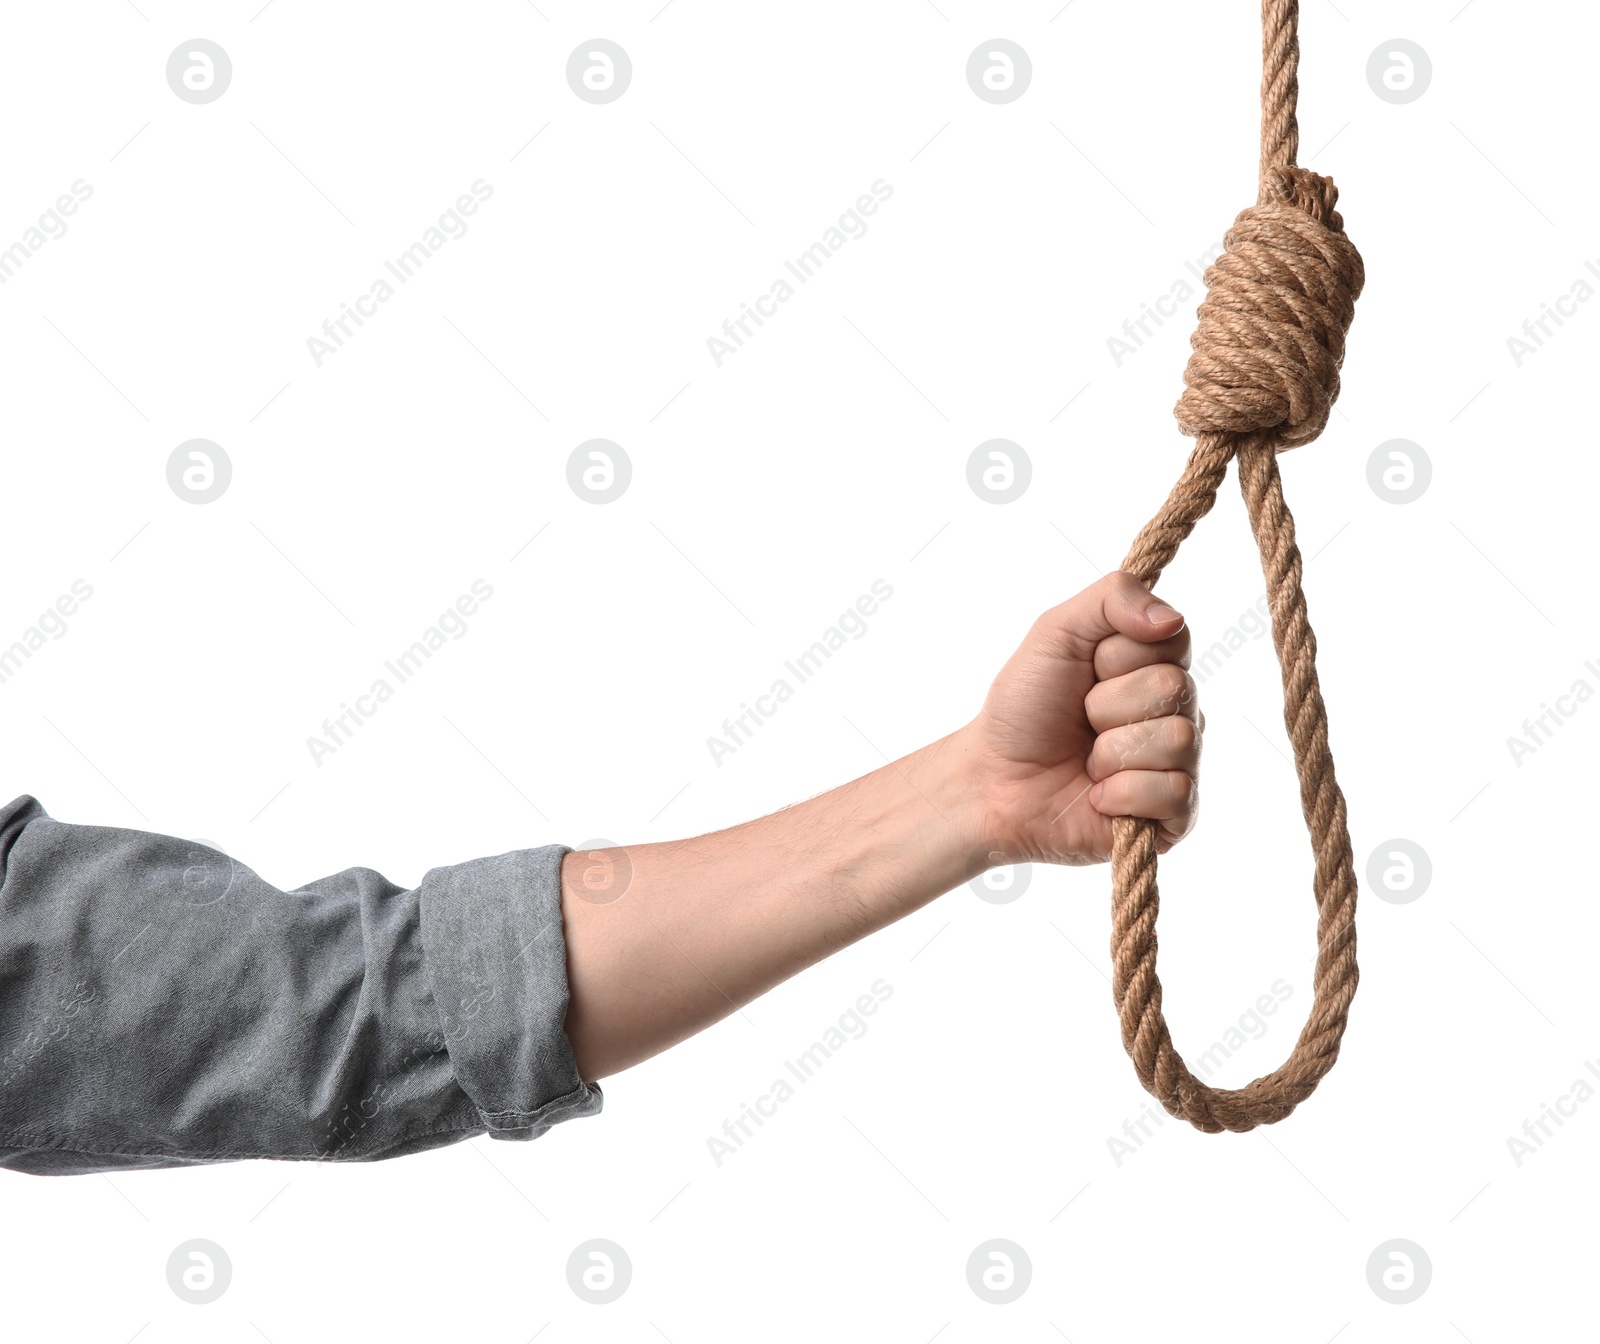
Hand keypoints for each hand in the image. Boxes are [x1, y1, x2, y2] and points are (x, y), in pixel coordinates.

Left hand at [961, 570, 1202, 866]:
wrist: (994, 780)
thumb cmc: (1024, 708)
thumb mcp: (1055, 633)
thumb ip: (1112, 598)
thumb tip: (1172, 619)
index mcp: (1155, 665)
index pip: (1174, 639)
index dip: (1118, 655)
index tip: (1087, 670)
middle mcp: (1176, 711)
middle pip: (1175, 688)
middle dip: (1108, 704)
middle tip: (1081, 720)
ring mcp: (1178, 763)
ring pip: (1178, 739)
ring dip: (1111, 751)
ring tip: (1086, 760)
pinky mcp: (1173, 816)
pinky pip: (1175, 792)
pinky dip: (1121, 794)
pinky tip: (1097, 796)